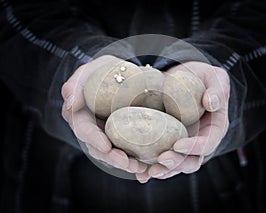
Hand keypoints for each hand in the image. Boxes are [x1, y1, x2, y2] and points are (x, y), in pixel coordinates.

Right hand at [61, 55, 146, 173]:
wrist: (123, 76)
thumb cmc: (104, 71)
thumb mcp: (90, 71)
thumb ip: (76, 84)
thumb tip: (69, 104)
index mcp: (81, 116)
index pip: (84, 130)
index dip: (94, 139)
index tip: (107, 146)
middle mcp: (92, 130)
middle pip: (99, 149)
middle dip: (113, 158)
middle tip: (129, 163)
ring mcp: (107, 135)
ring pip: (113, 154)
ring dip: (126, 163)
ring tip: (141, 168)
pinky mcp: (121, 138)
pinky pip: (127, 152)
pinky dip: (136, 162)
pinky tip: (147, 170)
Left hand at [137, 61, 229, 181]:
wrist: (183, 78)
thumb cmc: (201, 77)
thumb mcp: (214, 77)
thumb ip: (217, 89)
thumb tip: (210, 103)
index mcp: (215, 127)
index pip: (208, 143)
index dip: (195, 147)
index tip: (178, 145)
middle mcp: (200, 140)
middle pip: (192, 160)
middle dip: (177, 163)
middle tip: (161, 160)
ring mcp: (183, 143)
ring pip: (176, 164)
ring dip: (163, 170)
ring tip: (148, 173)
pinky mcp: (168, 142)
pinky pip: (161, 159)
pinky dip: (151, 168)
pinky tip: (140, 174)